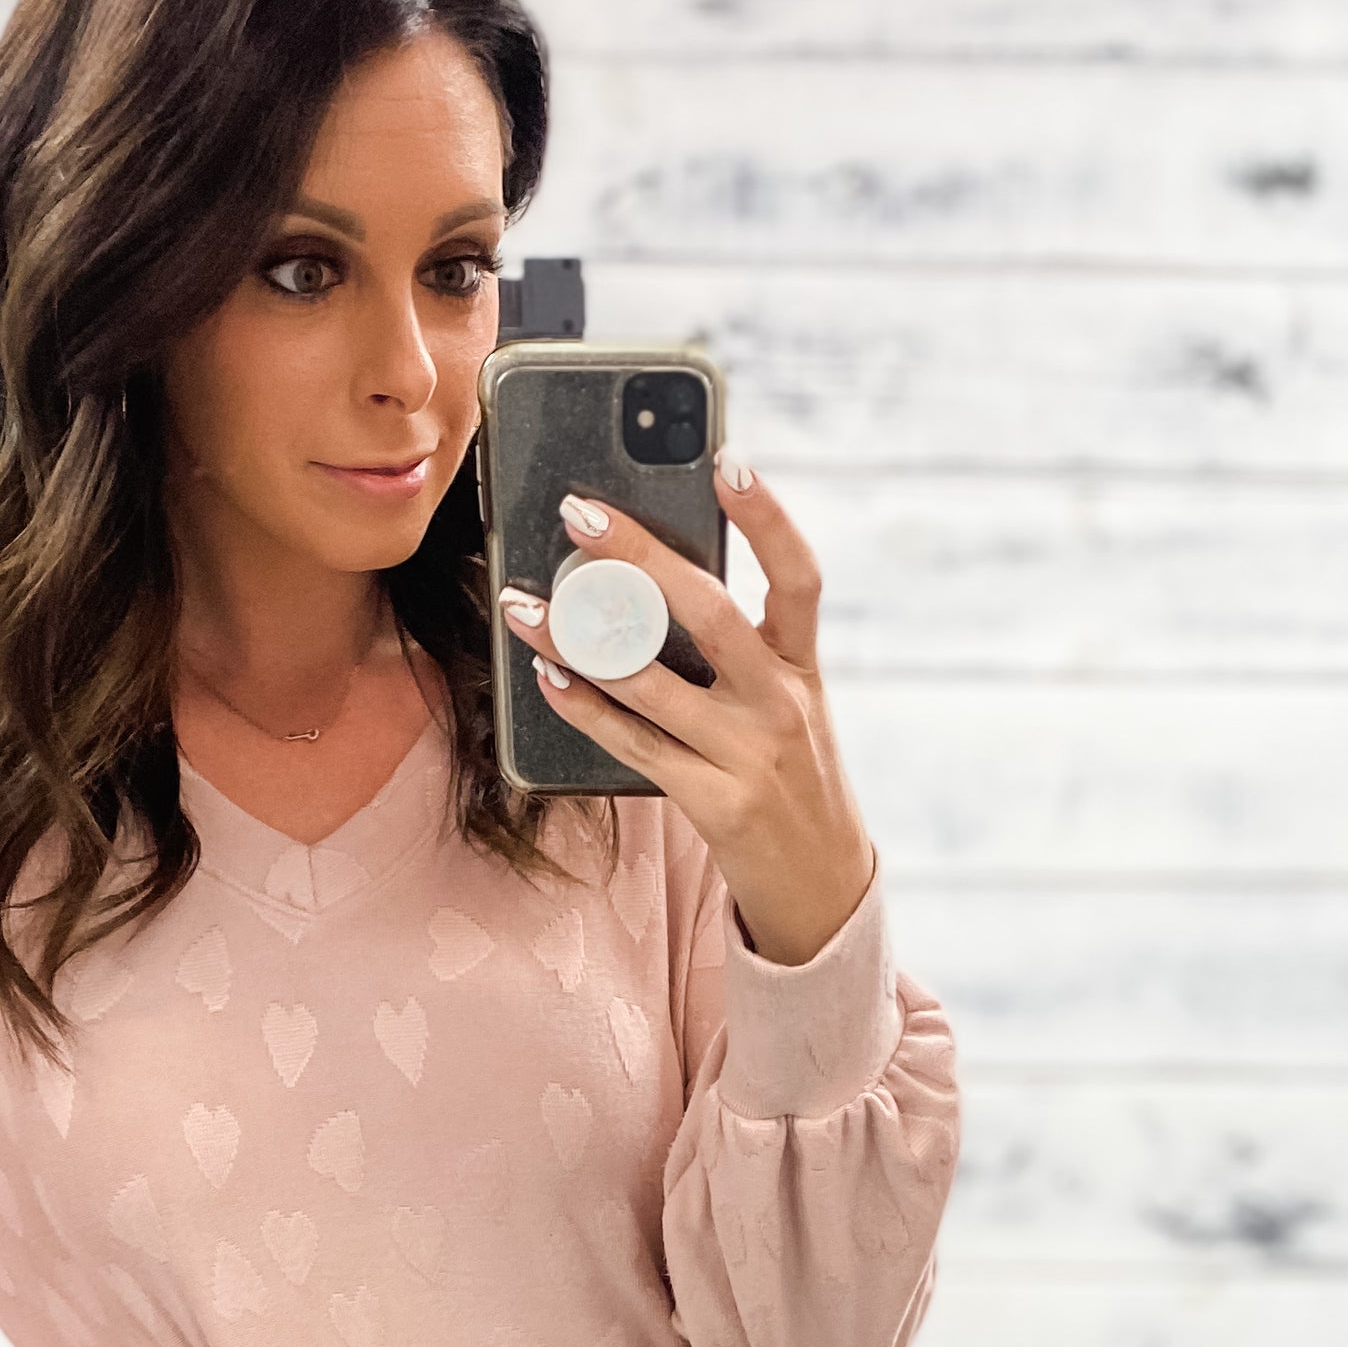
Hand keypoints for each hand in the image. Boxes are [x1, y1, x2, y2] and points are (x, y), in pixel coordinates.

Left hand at [498, 456, 876, 967]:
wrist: (823, 887)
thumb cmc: (786, 779)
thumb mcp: (785, 706)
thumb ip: (738, 653)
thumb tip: (646, 586)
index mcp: (802, 666)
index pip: (798, 576)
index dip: (766, 516)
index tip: (726, 459)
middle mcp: (783, 702)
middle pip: (710, 612)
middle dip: (638, 557)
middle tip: (578, 512)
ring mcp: (750, 754)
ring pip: (653, 682)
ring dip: (579, 640)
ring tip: (525, 605)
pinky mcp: (716, 803)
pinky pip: (636, 747)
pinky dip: (586, 710)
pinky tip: (546, 680)